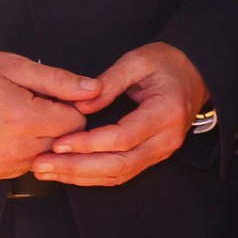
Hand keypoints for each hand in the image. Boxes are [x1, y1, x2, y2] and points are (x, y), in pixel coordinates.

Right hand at [0, 48, 98, 183]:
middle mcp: (13, 150)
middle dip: (55, 122)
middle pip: (61, 142)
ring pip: (41, 157)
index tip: (56, 96)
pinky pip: (17, 168)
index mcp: (24, 120)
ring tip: (13, 115)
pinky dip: (17, 151)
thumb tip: (93, 89)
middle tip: (31, 101)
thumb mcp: (13, 65)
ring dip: (37, 139)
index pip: (77, 122)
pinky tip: (0, 131)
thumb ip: (58, 81)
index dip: (71, 106)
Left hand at [33, 42, 208, 186]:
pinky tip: (68, 172)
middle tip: (43, 164)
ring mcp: (161, 152)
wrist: (194, 73)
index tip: (59, 141)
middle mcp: (166, 139)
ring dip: (80, 176)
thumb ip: (109, 81)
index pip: (122, 137)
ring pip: (118, 174)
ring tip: (47, 171)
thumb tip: (80, 104)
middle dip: (77, 167)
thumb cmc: (167, 64)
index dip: (88, 144)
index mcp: (166, 112)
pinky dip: (92, 176)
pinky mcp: (152, 156)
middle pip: (119, 164)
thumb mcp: (137, 61)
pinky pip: (121, 173)